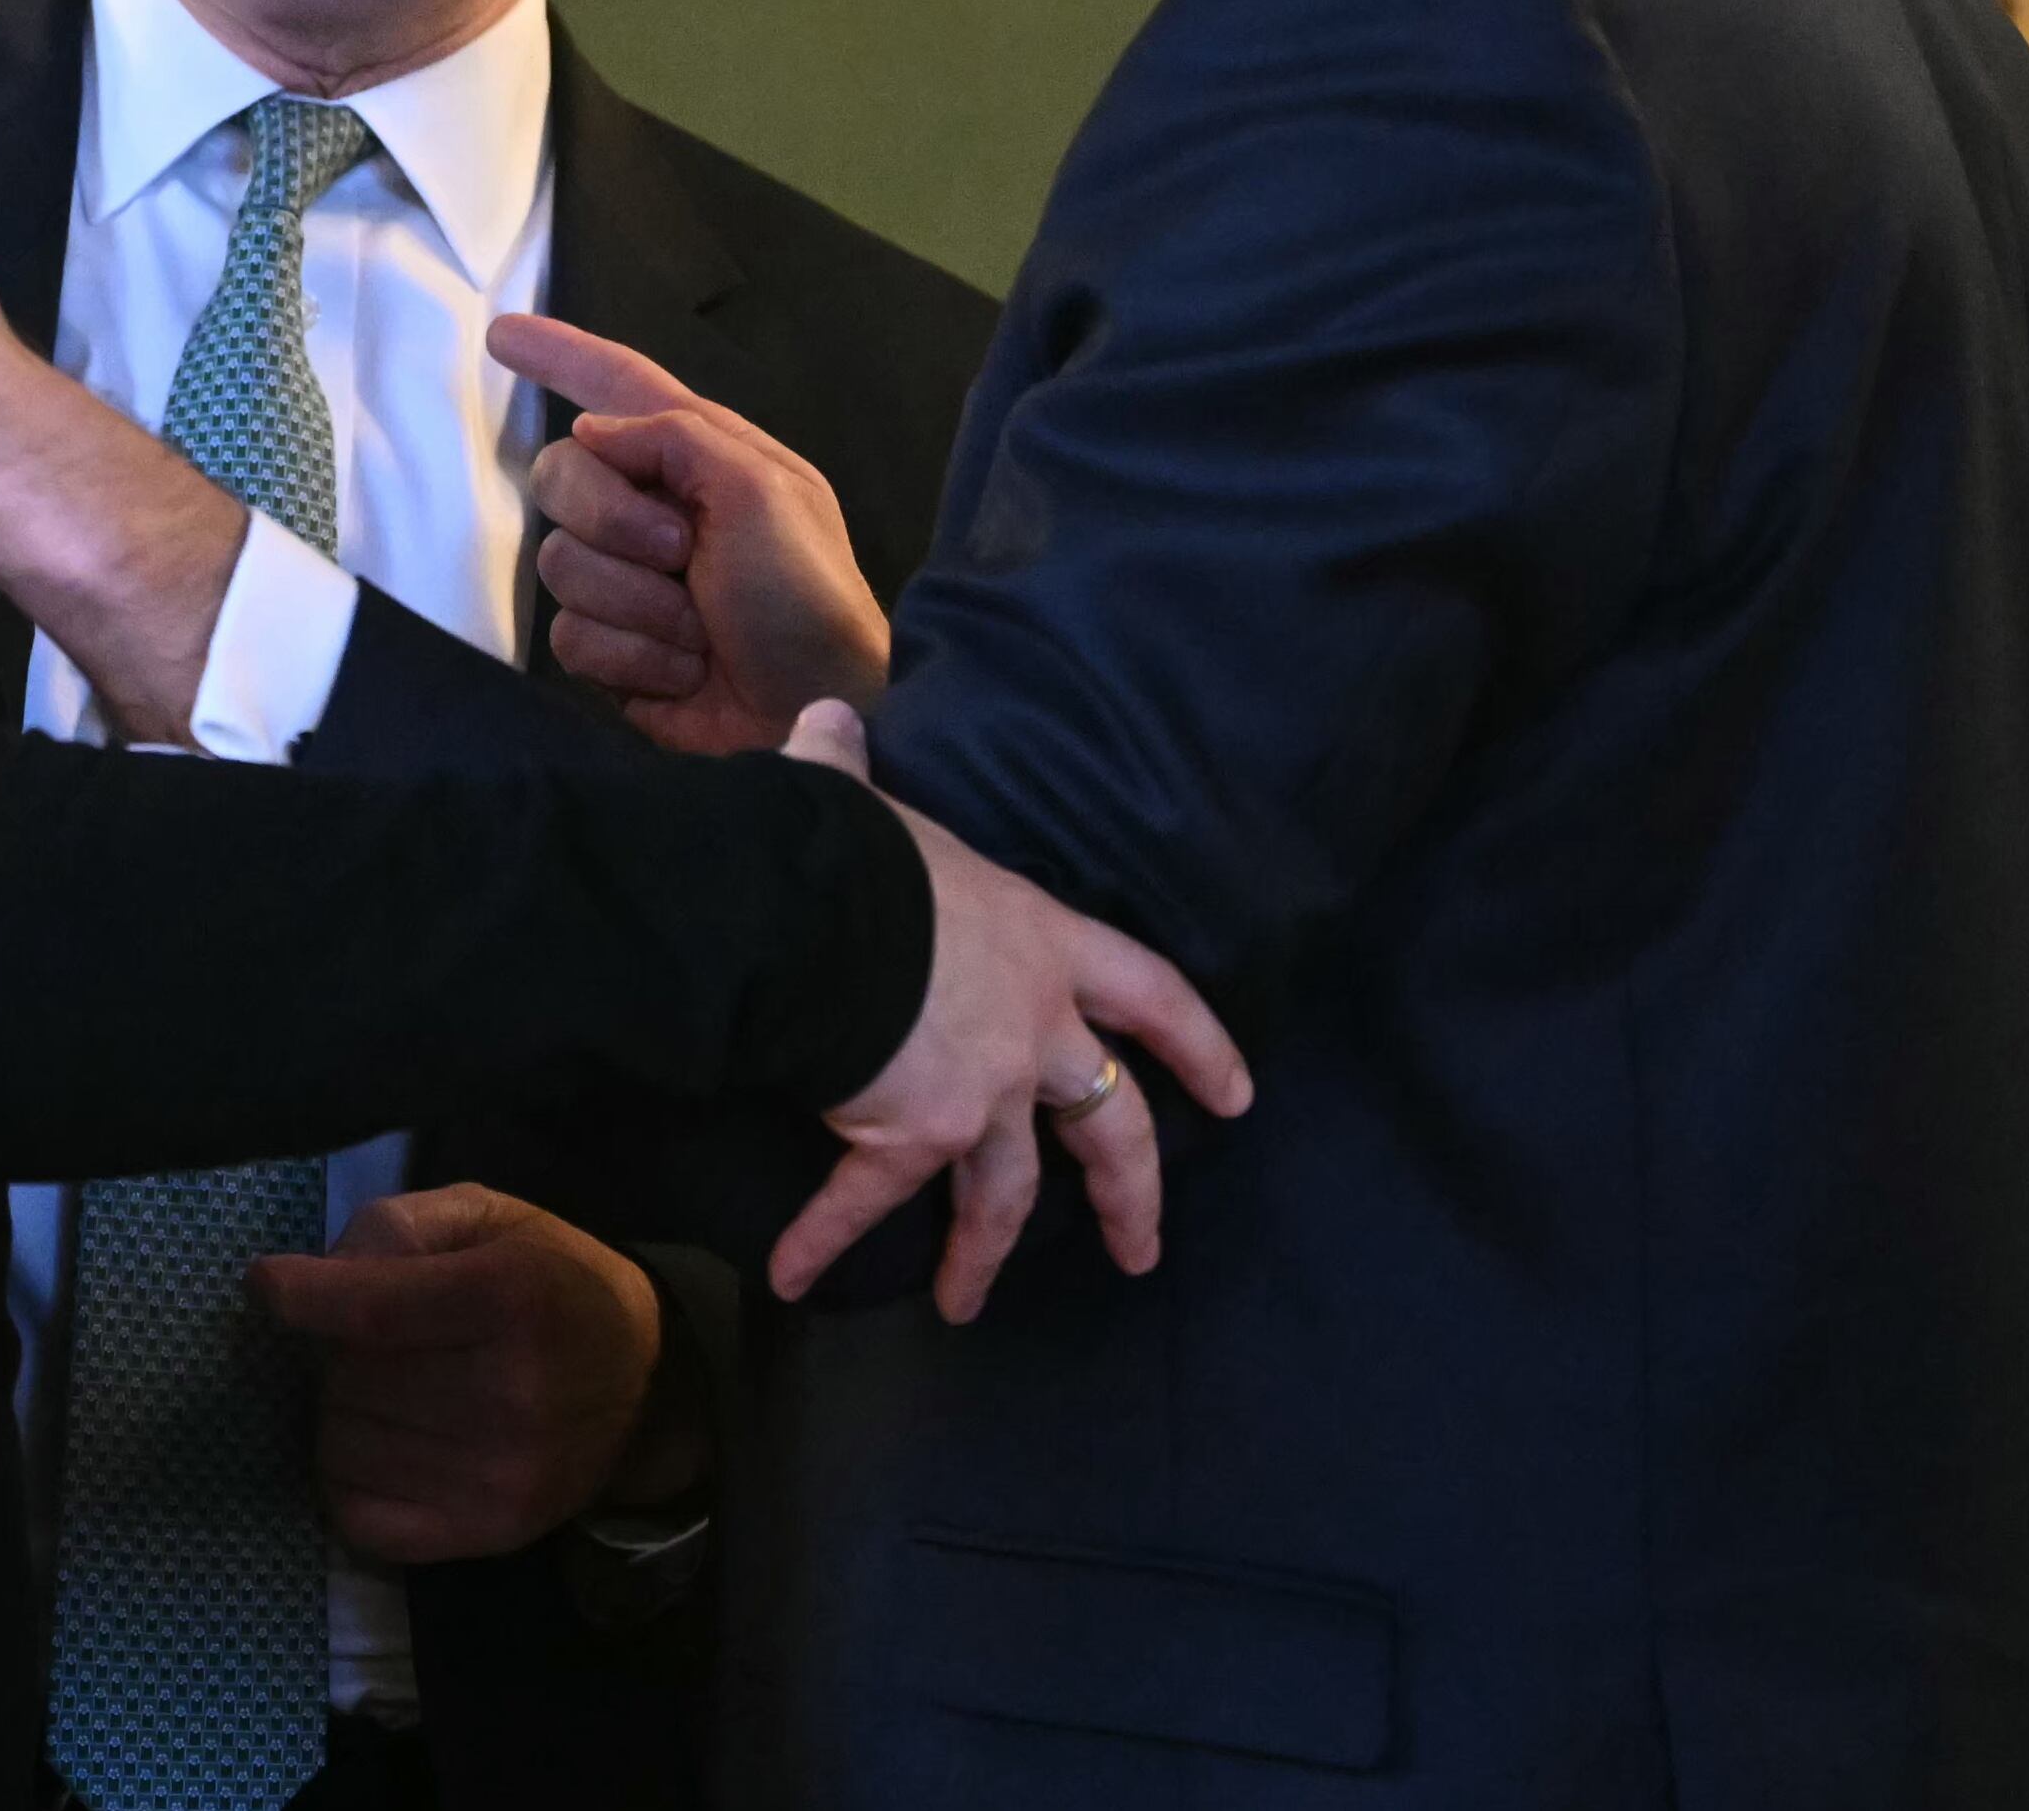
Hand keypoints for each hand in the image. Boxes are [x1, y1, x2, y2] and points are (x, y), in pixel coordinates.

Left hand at [250, 1185, 687, 1563]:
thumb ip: (398, 1226)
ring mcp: (498, 1477)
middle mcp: (511, 1396)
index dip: (301, 1297)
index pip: (372, 1310)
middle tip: (372, 1340)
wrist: (647, 1385)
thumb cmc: (552, 1282)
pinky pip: (356, 1515)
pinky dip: (349, 1476)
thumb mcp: (488, 1217)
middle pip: (349, 1379)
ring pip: (341, 1446)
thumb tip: (308, 1278)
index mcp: (512, 1300)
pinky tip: (387, 1443)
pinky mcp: (485, 1535)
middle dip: (335, 1351)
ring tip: (388, 1390)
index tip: (266, 1285)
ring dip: (342, 1412)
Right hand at [494, 315, 889, 753]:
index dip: (562, 355)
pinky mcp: (612, 649)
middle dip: (614, 520)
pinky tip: (683, 672)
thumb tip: (590, 432)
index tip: (502, 334)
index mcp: (699, 455)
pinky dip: (634, 658)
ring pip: (560, 565)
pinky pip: (570, 637)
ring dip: (638, 606)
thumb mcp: (763, 492)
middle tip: (682, 552)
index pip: (618, 385)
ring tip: (700, 631)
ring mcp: (627, 581)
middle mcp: (654, 506)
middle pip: (561, 477)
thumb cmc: (806, 593)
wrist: (819, 710)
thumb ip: (676, 440)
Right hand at [777, 703, 1254, 1317]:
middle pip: (1109, 1125)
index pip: (1151, 995)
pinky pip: (864, 1200)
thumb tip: (829, 723)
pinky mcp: (909, 1136)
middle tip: (1140, 1251)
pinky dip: (823, 1237)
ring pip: (1003, 1193)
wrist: (824, 914)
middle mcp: (1032, 1031)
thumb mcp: (869, 803)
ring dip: (983, 1253)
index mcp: (1044, 945)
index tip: (1238, 1100)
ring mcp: (979, 1093)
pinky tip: (790, 1276)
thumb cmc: (865, 851)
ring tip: (967, 1305)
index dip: (1199, 1046)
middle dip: (1128, 1193)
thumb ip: (854, 768)